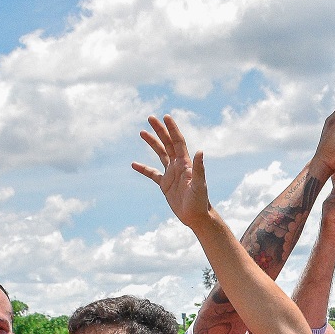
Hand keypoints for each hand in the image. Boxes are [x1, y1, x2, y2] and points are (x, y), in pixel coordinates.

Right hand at [132, 114, 216, 228]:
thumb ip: (199, 169)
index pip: (178, 141)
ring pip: (160, 154)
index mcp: (186, 163)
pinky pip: (152, 174)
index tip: (165, 117)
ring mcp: (171, 174)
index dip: (172, 129)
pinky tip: (133, 164)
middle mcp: (178, 166)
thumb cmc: (200, 201)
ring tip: (142, 132)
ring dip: (152, 143)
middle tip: (150, 117)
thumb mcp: (199, 185)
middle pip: (167, 143)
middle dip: (160, 130)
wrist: (197, 217)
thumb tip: (201, 151)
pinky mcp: (165, 185)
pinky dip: (143, 169)